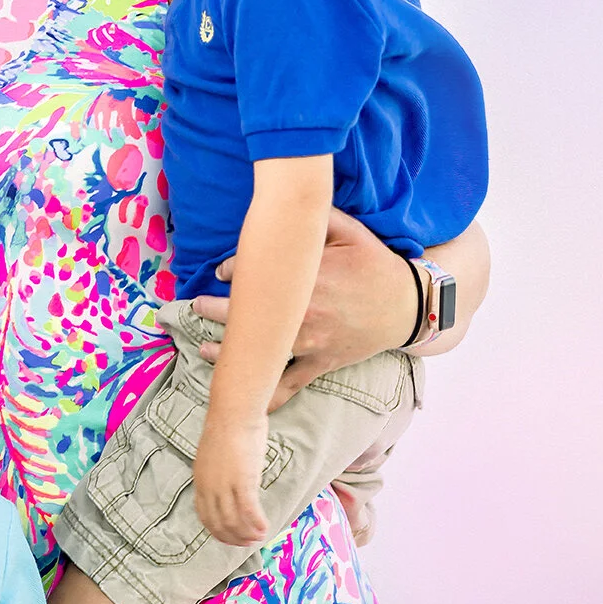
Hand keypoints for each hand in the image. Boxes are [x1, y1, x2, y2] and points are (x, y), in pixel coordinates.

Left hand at [192, 207, 414, 410]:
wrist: (406, 305)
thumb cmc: (373, 263)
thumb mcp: (346, 228)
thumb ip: (311, 217)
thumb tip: (279, 206)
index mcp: (306, 278)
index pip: (252, 273)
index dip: (231, 270)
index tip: (223, 271)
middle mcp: (303, 313)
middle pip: (246, 314)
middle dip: (214, 309)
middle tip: (196, 306)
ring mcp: (310, 342)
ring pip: (259, 351)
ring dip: (227, 351)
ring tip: (203, 346)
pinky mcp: (319, 363)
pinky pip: (288, 385)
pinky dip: (265, 396)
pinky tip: (243, 397)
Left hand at [193, 414, 269, 546]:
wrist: (234, 413)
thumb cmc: (228, 428)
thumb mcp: (214, 456)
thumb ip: (218, 473)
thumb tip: (227, 483)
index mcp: (200, 481)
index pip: (205, 516)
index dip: (217, 531)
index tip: (229, 537)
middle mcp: (210, 487)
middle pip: (219, 523)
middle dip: (234, 538)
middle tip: (247, 543)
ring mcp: (225, 486)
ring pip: (235, 521)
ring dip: (247, 534)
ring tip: (259, 537)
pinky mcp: (243, 482)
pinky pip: (250, 512)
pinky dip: (257, 524)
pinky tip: (266, 528)